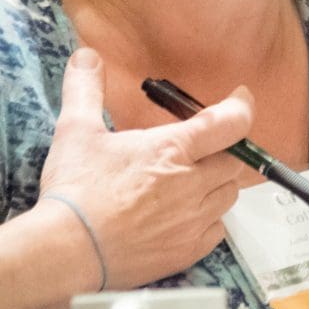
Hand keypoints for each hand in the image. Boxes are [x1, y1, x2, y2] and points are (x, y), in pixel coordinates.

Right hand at [39, 48, 253, 289]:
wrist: (67, 252)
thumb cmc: (75, 192)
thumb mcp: (76, 131)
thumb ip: (86, 88)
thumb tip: (87, 56)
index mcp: (172, 149)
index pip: (230, 123)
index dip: (242, 107)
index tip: (240, 100)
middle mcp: (192, 184)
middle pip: (235, 160)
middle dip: (224, 150)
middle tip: (203, 147)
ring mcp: (193, 220)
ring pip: (229, 195)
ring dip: (218, 184)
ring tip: (192, 180)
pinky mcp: (188, 251)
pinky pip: (218, 230)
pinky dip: (210, 219)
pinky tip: (187, 216)